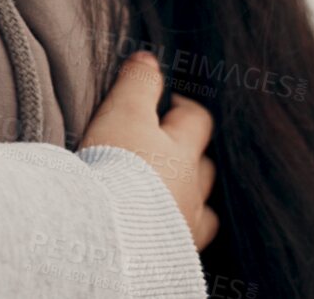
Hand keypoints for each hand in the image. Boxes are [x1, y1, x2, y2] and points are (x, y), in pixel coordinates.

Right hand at [82, 50, 218, 249]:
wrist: (108, 231)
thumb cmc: (116, 168)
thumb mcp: (123, 113)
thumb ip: (137, 83)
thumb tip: (148, 59)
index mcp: (182, 152)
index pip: (196, 120)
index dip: (184, 107)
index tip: (169, 103)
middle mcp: (191, 189)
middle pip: (205, 168)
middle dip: (192, 156)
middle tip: (167, 149)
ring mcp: (184, 225)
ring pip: (202, 209)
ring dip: (189, 198)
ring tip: (170, 195)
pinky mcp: (170, 254)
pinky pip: (184, 240)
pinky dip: (176, 230)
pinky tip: (161, 229)